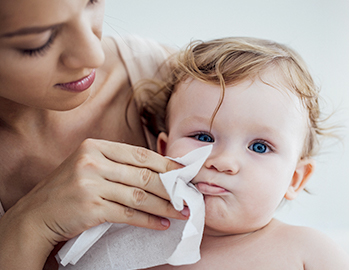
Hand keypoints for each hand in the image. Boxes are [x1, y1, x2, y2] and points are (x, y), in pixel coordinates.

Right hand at [12, 138, 187, 244]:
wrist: (37, 215)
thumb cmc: (68, 190)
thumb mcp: (89, 166)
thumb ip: (118, 164)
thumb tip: (160, 171)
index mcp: (95, 147)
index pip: (140, 154)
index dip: (166, 164)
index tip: (184, 173)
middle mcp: (92, 162)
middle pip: (143, 174)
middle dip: (171, 188)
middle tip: (189, 197)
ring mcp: (90, 184)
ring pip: (139, 195)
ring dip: (165, 206)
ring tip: (182, 213)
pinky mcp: (90, 208)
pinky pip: (128, 213)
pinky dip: (148, 220)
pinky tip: (161, 224)